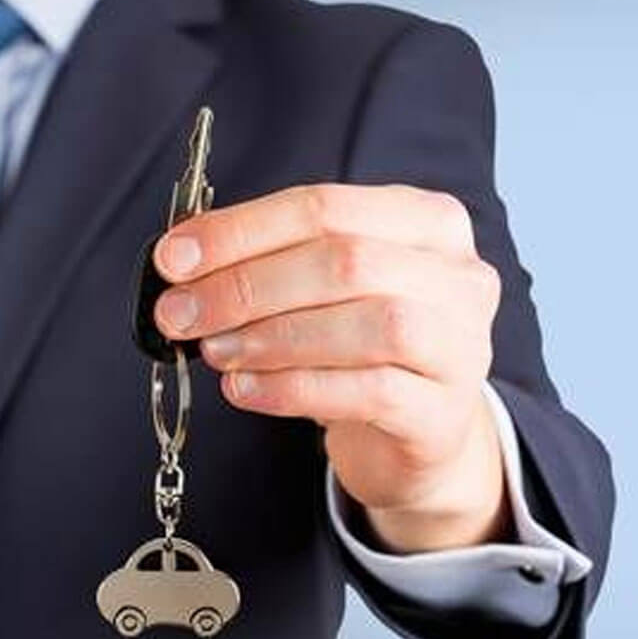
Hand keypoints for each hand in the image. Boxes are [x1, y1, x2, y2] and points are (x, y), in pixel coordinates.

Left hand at [152, 184, 509, 551]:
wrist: (421, 431)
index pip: (328, 207)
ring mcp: (462, 345)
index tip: (175, 257)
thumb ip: (276, 260)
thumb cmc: (368, 347)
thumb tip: (185, 257)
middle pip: (348, 262)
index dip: (244, 230)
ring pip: (370, 326)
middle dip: (248, 286)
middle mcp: (460, 277)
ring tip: (214, 351)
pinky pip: (369, 392)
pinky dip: (294, 388)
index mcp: (430, 222)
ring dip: (273, 337)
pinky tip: (245, 389)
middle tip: (181, 313)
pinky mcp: (444, 412)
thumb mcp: (333, 287)